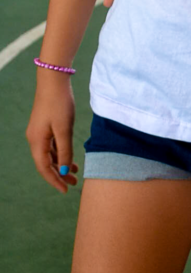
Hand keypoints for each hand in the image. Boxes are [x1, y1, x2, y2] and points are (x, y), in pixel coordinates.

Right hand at [26, 73, 76, 193]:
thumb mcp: (64, 129)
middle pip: (45, 163)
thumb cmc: (59, 104)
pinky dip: (60, 154)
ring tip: (74, 173)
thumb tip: (63, 171)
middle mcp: (34, 139)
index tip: (65, 191)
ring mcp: (39, 132)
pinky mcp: (45, 126)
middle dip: (58, 175)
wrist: (54, 81)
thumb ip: (64, 151)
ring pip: (49, 155)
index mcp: (37, 141)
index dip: (54, 181)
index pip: (44, 168)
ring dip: (60, 165)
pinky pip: (51, 146)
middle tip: (73, 184)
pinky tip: (70, 158)